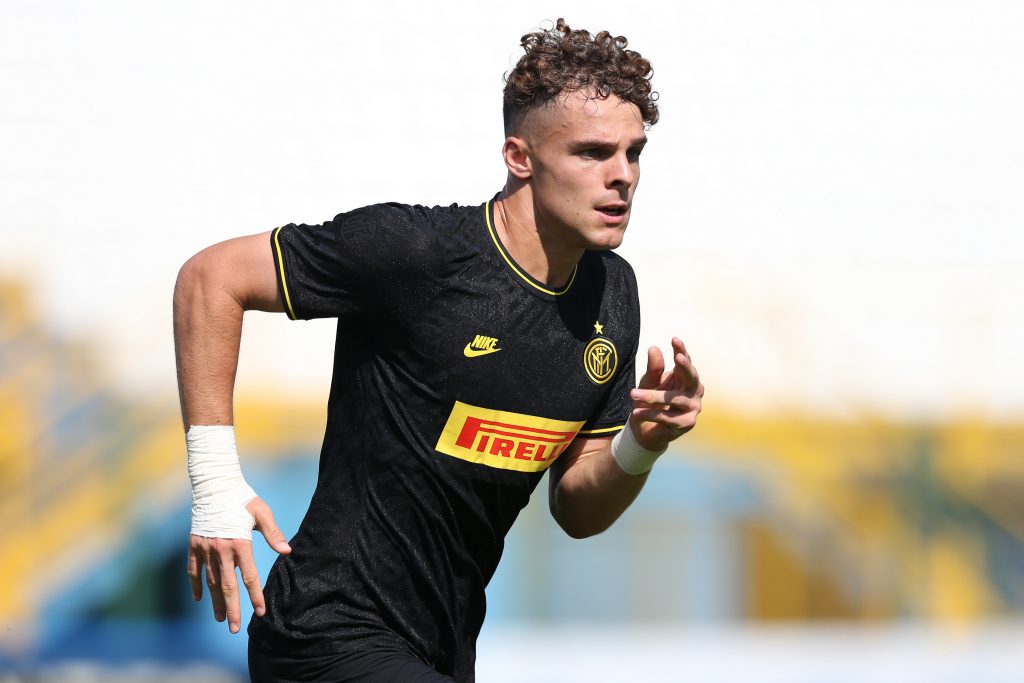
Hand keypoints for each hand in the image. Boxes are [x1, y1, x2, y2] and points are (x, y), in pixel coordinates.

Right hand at [186, 496, 291, 633]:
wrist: (214, 486)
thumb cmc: (242, 498)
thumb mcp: (261, 513)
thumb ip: (273, 533)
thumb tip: (287, 551)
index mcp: (239, 543)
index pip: (249, 577)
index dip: (255, 596)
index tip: (260, 612)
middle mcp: (221, 550)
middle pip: (227, 586)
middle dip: (232, 608)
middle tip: (233, 628)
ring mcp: (205, 549)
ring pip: (210, 582)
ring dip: (215, 601)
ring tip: (220, 618)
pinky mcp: (194, 546)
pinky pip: (193, 570)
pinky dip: (196, 585)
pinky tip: (199, 599)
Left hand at [629, 337, 703, 450]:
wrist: (645, 429)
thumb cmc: (649, 401)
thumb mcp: (647, 382)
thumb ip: (653, 369)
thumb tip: (653, 348)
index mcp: (684, 377)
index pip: (685, 361)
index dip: (681, 350)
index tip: (674, 339)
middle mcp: (693, 390)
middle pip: (692, 377)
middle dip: (685, 366)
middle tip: (677, 357)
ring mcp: (693, 407)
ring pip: (676, 399)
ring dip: (653, 397)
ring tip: (633, 393)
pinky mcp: (687, 423)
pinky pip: (669, 417)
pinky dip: (651, 414)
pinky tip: (636, 412)